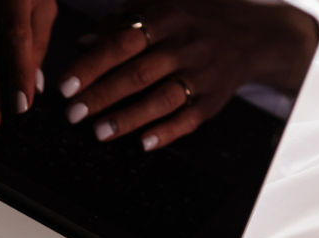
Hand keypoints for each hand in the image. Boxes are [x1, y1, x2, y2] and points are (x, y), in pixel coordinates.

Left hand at [59, 0, 317, 149]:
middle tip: (73, 113)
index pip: (122, 42)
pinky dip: (166, 132)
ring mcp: (203, 72)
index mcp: (168, 17)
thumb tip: (82, 45)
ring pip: (162, 99)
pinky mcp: (216, 98)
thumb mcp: (159, 10)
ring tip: (99, 132)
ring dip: (128, 118)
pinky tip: (143, 143)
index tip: (66, 86)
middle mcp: (187, 44)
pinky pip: (190, 119)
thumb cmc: (192, 21)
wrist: (252, 33)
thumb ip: (119, 25)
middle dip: (101, 96)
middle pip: (139, 73)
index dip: (92, 65)